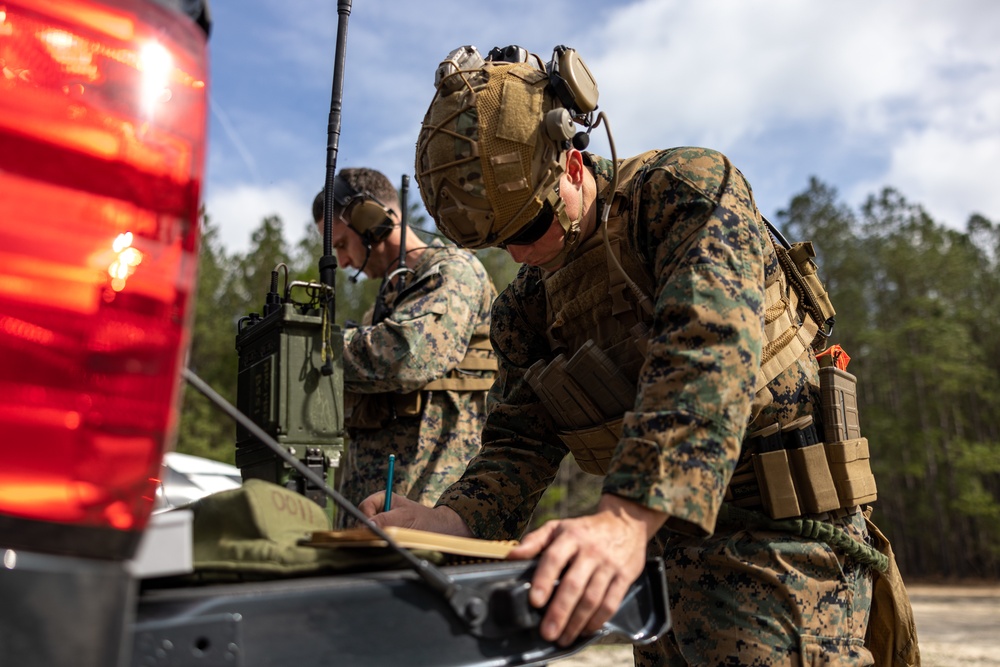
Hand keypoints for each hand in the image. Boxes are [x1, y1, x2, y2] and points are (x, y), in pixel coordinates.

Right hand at [358, 491, 472, 536]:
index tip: (370, 529)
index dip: (365, 518)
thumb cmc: (424, 520)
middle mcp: (380, 510)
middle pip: (363, 519)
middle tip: (378, 538)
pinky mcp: (385, 534)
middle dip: (369, 529)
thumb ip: (385, 520)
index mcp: (382, 499)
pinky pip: (376, 539)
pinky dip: (381, 543)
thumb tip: (368, 525)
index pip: (364, 507)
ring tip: (389, 541)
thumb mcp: (404, 518)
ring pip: (369, 531)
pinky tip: (390, 545)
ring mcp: (382, 522)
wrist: (438, 531)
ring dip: (376, 537)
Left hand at [506, 494, 665, 645]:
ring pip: (592, 598)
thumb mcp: (558, 527)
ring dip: (576, 622)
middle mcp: (590, 551)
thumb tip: (511, 556)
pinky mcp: (624, 577)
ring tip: (563, 638)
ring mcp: (609, 565)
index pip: (554, 558)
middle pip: (573, 584)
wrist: (625, 523)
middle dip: (559, 611)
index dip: (544, 580)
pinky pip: (611, 603)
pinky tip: (584, 630)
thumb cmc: (584, 530)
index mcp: (570, 537)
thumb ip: (534, 541)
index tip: (535, 601)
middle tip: (547, 632)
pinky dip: (597, 620)